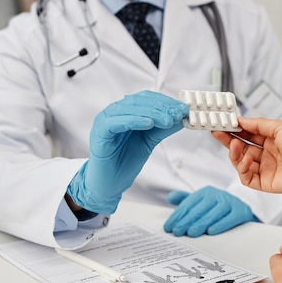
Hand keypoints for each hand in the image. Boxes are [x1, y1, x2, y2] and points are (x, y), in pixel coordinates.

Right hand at [68, 91, 188, 213]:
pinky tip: (149, 124)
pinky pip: (116, 122)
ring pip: (128, 108)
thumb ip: (162, 128)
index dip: (165, 101)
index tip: (182, 108)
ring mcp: (104, 121)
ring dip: (151, 112)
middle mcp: (113, 112)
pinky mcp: (99, 133)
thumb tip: (181, 117)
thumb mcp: (149, 141)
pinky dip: (133, 120)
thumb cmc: (126, 161)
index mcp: (125, 111)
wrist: (110, 184)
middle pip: (138, 101)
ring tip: (168, 120)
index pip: (146, 98)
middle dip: (161, 106)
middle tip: (178, 113)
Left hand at [163, 186, 254, 236]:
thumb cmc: (217, 210)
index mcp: (206, 192)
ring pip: (214, 213)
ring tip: (191, 233)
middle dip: (187, 221)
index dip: (178, 216)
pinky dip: (220, 225)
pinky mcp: (241, 211)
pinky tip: (211, 232)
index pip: (189, 204)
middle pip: (200, 208)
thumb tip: (170, 197)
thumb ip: (186, 201)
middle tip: (178, 232)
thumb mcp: (201, 204)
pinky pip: (230, 218)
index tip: (169, 228)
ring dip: (202, 223)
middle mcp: (218, 194)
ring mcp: (231, 202)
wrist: (242, 213)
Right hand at [212, 117, 281, 206]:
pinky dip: (242, 168)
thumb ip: (257, 124)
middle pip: (241, 148)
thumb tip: (240, 120)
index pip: (247, 134)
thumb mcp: (279, 126)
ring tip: (234, 144)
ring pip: (241, 162)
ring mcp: (265, 169)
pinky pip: (246, 176)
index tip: (223, 123)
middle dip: (228, 140)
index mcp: (271, 140)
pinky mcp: (264, 183)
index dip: (235, 129)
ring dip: (235, 153)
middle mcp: (267, 154)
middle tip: (217, 132)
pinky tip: (246, 159)